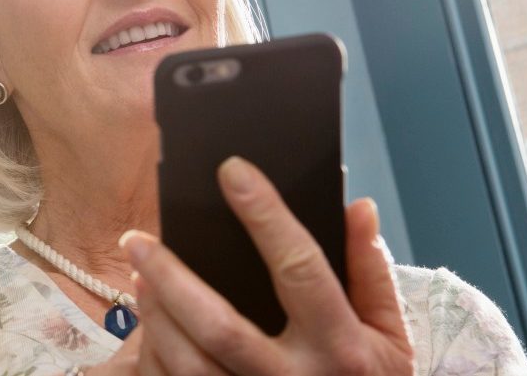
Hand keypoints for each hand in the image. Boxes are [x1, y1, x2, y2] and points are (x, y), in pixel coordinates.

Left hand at [112, 156, 413, 374]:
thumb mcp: (389, 334)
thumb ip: (370, 270)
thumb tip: (357, 207)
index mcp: (342, 348)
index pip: (300, 268)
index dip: (266, 214)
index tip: (233, 170)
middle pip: (221, 326)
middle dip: (172, 278)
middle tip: (138, 238)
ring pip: (190, 362)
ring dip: (156, 316)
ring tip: (138, 273)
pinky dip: (155, 350)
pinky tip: (147, 320)